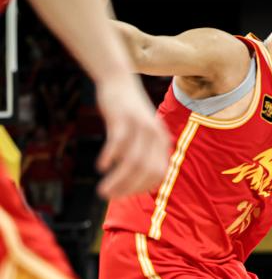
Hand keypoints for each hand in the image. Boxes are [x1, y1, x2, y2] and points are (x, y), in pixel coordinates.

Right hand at [95, 74, 170, 198]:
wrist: (119, 80)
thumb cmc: (127, 113)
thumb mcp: (141, 134)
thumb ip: (141, 155)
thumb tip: (133, 183)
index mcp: (163, 142)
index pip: (158, 174)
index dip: (141, 188)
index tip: (124, 194)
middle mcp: (156, 136)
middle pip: (145, 171)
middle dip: (127, 188)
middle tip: (108, 198)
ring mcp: (141, 126)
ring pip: (132, 161)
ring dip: (117, 179)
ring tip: (103, 191)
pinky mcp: (124, 117)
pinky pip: (119, 143)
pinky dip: (110, 157)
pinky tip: (101, 167)